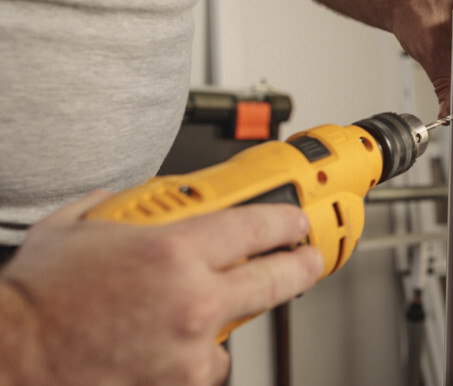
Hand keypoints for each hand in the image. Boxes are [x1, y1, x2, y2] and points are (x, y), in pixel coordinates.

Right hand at [0, 190, 322, 385]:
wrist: (9, 362)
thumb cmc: (36, 300)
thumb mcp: (75, 227)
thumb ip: (115, 206)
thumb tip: (130, 199)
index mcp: (174, 251)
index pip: (260, 224)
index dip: (287, 218)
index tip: (296, 219)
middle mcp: (194, 299)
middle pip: (279, 276)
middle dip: (302, 264)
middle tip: (308, 257)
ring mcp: (191, 347)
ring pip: (242, 325)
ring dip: (233, 314)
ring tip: (207, 307)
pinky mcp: (180, 384)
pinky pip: (209, 362)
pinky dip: (198, 352)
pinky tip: (172, 341)